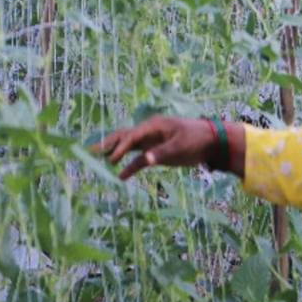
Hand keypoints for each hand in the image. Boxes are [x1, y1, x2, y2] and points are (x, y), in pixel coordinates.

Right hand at [91, 116, 216, 180]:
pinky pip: (138, 159)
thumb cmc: (196, 139)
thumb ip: (162, 153)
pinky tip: (120, 176)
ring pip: (128, 147)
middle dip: (108, 143)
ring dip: (115, 153)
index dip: (121, 146)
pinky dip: (129, 166)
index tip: (112, 159)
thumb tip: (145, 160)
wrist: (211, 142)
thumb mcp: (180, 146)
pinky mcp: (156, 152)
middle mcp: (149, 132)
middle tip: (91, 151)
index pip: (132, 135)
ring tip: (96, 159)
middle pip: (124, 136)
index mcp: (154, 125)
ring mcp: (151, 142)